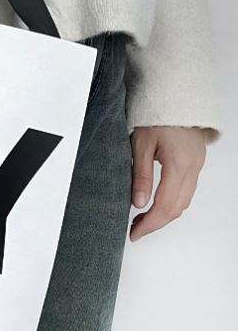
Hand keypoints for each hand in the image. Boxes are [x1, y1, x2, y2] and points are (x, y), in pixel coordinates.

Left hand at [129, 126, 206, 241]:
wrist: (175, 96)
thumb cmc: (155, 116)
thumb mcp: (140, 145)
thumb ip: (140, 176)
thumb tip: (138, 204)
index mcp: (179, 164)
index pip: (165, 206)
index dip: (149, 224)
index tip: (134, 234)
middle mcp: (193, 168)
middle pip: (177, 208)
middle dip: (156, 223)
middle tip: (135, 230)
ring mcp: (198, 165)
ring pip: (184, 202)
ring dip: (164, 215)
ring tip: (141, 220)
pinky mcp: (196, 163)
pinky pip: (187, 191)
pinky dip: (171, 203)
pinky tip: (154, 204)